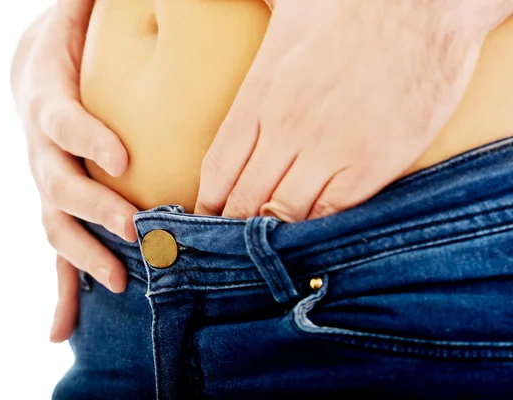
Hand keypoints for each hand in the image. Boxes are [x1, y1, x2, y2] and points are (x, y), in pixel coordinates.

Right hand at [11, 0, 136, 341]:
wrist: (39, 71)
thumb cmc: (71, 45)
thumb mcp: (76, 17)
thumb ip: (96, 6)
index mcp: (45, 97)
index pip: (59, 119)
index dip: (85, 137)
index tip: (121, 156)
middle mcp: (40, 147)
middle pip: (56, 185)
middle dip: (94, 210)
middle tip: (134, 228)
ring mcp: (47, 181)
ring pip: (55, 226)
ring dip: (83, 258)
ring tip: (121, 281)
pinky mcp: (57, 204)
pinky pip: (57, 249)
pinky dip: (61, 290)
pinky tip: (63, 329)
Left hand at [195, 0, 510, 221]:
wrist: (424, 3)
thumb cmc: (349, 6)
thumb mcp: (282, 19)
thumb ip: (253, 50)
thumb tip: (203, 26)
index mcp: (259, 95)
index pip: (218, 168)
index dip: (210, 203)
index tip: (207, 222)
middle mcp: (287, 128)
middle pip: (245, 198)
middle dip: (235, 229)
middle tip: (234, 249)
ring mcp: (329, 148)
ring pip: (284, 212)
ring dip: (273, 234)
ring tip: (268, 250)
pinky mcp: (372, 164)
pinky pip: (331, 213)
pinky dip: (315, 230)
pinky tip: (309, 235)